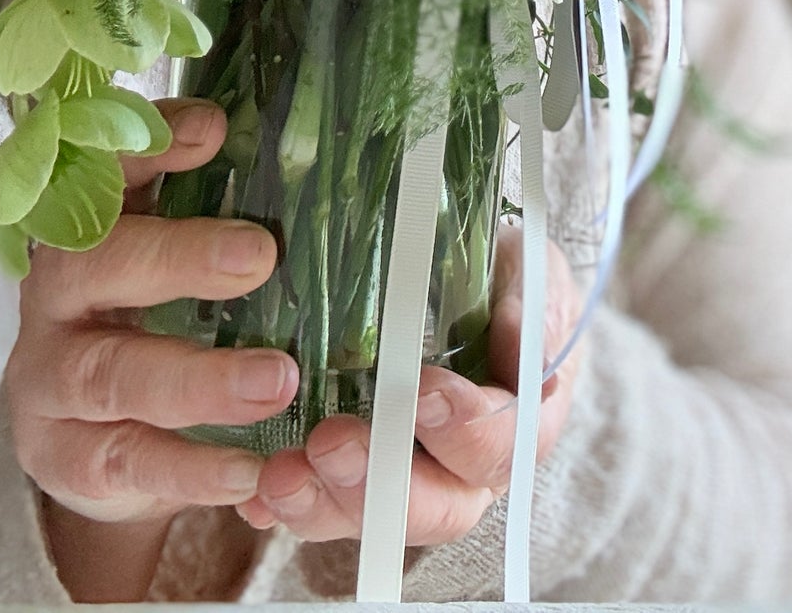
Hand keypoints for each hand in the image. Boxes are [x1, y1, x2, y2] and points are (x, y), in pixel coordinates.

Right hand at [6, 99, 293, 600]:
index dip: (151, 145)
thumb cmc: (146, 316)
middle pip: (103, 265)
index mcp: (88, 226)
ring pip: (115, 374)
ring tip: (279, 379)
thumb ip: (216, 205)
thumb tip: (302, 159)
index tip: (212, 129)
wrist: (83, 433)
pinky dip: (191, 469)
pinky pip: (128, 462)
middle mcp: (58, 294)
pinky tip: (250, 468)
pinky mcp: (66, 457)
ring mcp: (52, 379)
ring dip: (200, 378)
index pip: (107, 170)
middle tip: (260, 256)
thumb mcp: (170, 251)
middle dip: (180, 258)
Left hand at [235, 226, 583, 547]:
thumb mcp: (535, 272)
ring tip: (280, 473)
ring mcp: (406, 479)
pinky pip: (320, 506)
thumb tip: (523, 350)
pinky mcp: (353, 476)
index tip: (425, 390)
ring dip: (322, 503)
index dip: (465, 427)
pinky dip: (285, 505)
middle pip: (433, 508)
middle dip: (380, 484)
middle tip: (332, 442)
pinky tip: (253, 493)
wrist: (471, 283)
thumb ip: (538, 308)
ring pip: (370, 519)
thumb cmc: (508, 279)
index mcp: (519, 426)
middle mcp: (465, 472)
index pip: (498, 446)